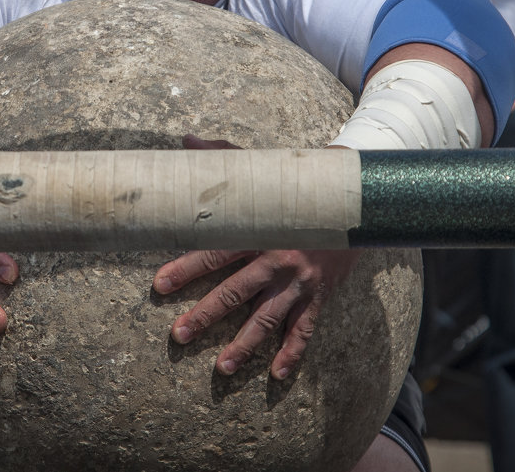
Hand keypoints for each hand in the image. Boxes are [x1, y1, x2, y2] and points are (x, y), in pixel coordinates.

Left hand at [162, 134, 358, 380]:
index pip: (215, 251)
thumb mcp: (262, 170)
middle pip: (236, 290)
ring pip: (269, 316)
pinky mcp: (320, 294)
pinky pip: (306, 328)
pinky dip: (294, 352)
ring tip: (224, 367)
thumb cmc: (297, 187)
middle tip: (179, 334)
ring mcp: (300, 279)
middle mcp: (277, 257)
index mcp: (258, 229)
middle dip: (206, 314)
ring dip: (246, 343)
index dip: (186, 268)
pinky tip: (278, 375)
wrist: (354, 200)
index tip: (159, 285)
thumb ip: (222, 158)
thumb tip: (185, 140)